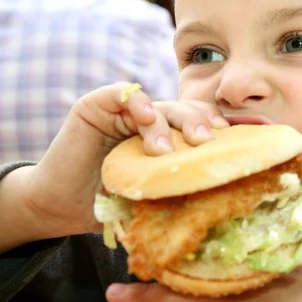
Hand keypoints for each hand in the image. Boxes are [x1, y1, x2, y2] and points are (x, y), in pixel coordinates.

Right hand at [24, 82, 227, 238]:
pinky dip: (137, 102)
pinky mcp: (96, 106)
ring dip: (166, 123)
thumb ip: (179, 188)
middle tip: (207, 141)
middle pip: (186, 113)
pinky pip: (123, 93)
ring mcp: (124, 112)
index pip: (202, 126)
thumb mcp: (152, 195)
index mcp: (169, 140)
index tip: (240, 139)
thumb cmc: (108, 203)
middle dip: (200, 123)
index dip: (221, 129)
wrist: (61, 207)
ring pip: (159, 104)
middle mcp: (150, 122)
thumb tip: (224, 199)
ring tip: (164, 150)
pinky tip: (144, 117)